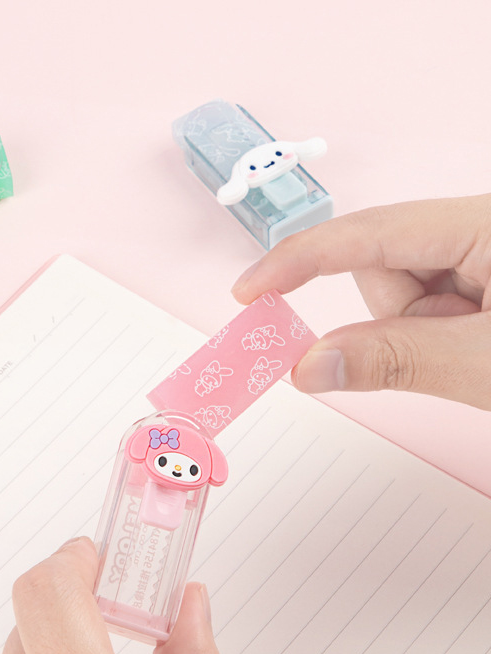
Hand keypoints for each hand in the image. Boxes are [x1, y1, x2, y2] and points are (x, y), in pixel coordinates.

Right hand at [231, 195, 490, 409]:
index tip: (249, 291)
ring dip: (417, 331)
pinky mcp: (485, 278)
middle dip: (396, 317)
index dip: (300, 260)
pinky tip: (475, 348)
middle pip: (384, 266)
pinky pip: (425, 303)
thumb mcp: (483, 364)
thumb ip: (396, 358)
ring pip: (402, 290)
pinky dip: (432, 333)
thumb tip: (310, 366)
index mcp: (484, 222)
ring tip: (472, 356)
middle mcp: (478, 227)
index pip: (369, 233)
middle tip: (446, 355)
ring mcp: (483, 252)